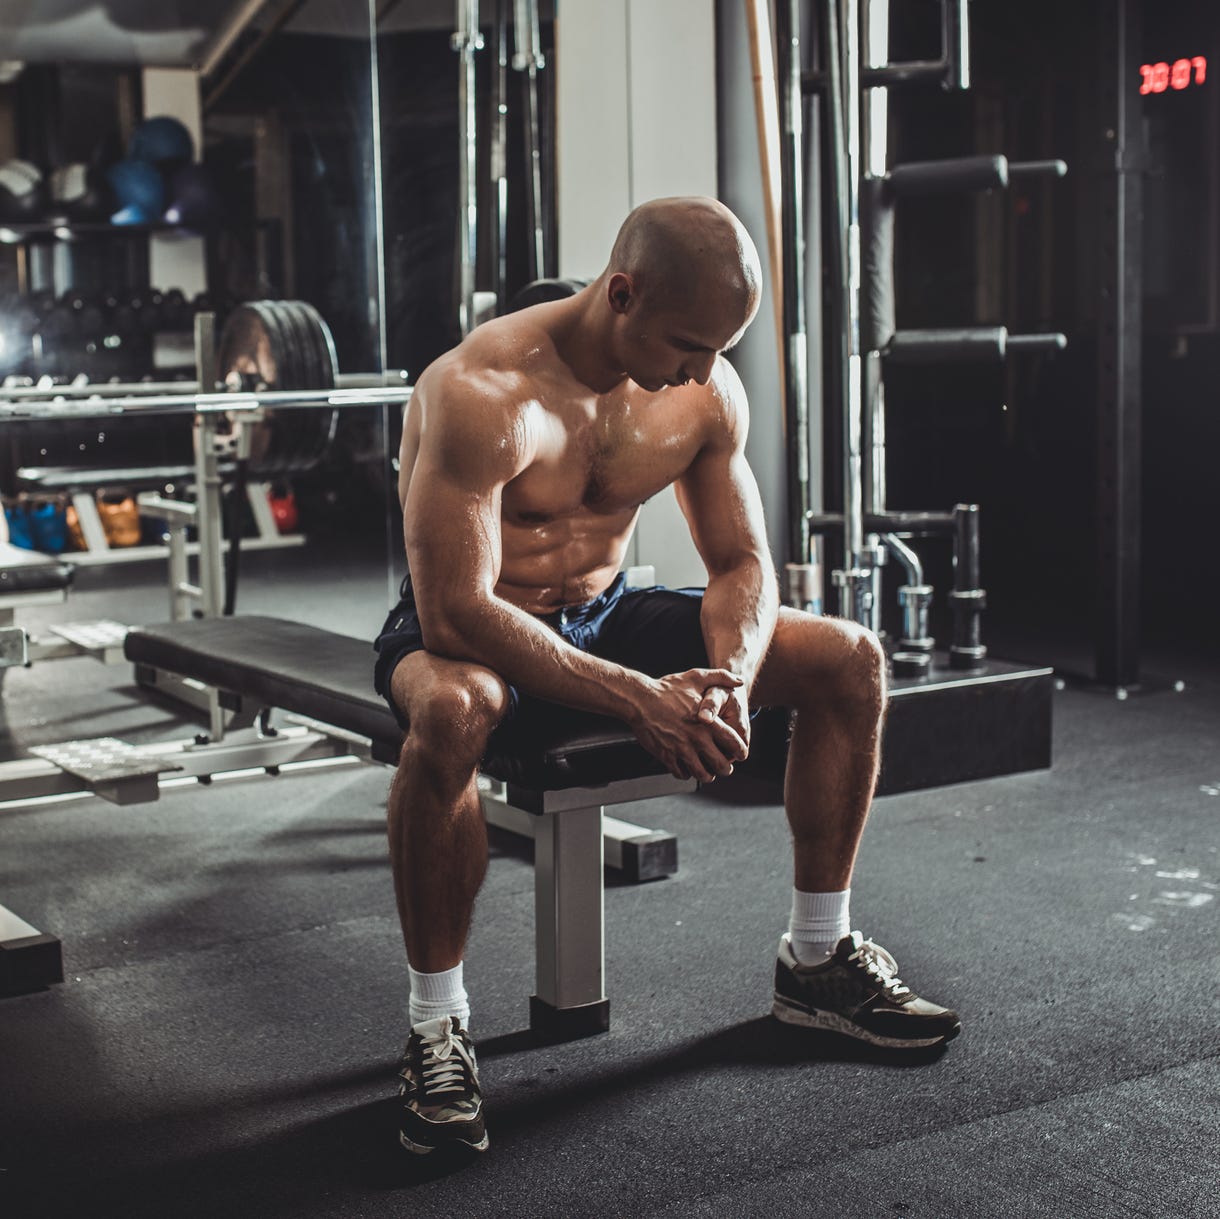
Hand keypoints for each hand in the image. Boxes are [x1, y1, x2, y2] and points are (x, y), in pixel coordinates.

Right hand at [629, 668, 748, 782]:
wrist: (639, 699)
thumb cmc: (667, 689)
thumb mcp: (696, 677)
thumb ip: (722, 677)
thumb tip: (739, 680)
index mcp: (709, 723)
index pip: (734, 744)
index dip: (741, 752)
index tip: (741, 754)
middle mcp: (697, 739)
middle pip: (721, 765)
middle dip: (726, 768)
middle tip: (724, 767)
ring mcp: (681, 749)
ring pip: (702, 774)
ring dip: (707, 775)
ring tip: (707, 772)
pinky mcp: (666, 756)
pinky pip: (681, 773)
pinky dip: (686, 774)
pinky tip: (686, 768)